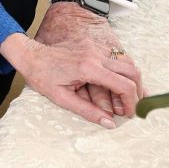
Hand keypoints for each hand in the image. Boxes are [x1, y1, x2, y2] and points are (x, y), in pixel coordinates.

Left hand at [34, 2, 145, 117]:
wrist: (30, 55)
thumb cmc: (42, 77)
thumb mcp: (61, 98)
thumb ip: (87, 111)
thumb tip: (110, 124)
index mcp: (88, 67)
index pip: (123, 85)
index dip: (131, 102)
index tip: (129, 114)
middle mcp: (95, 54)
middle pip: (132, 71)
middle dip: (138, 91)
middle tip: (132, 107)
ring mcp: (95, 46)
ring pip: (127, 61)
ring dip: (132, 80)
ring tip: (126, 98)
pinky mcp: (93, 44)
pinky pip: (116, 56)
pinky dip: (122, 71)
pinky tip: (118, 84)